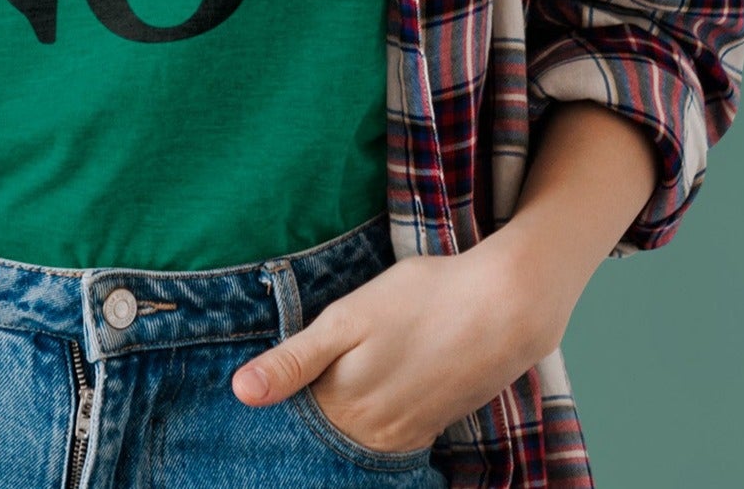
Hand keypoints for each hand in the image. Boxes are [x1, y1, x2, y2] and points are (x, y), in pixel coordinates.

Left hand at [229, 233, 562, 453]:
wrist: (503, 309)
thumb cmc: (420, 300)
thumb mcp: (346, 318)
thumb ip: (293, 361)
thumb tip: (240, 393)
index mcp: (339, 404)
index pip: (290, 423)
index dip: (274, 405)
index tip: (256, 397)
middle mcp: (370, 434)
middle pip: (321, 436)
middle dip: (305, 418)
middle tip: (301, 385)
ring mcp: (404, 435)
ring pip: (352, 441)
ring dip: (337, 423)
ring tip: (337, 385)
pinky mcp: (430, 430)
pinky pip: (386, 442)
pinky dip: (370, 426)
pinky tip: (370, 395)